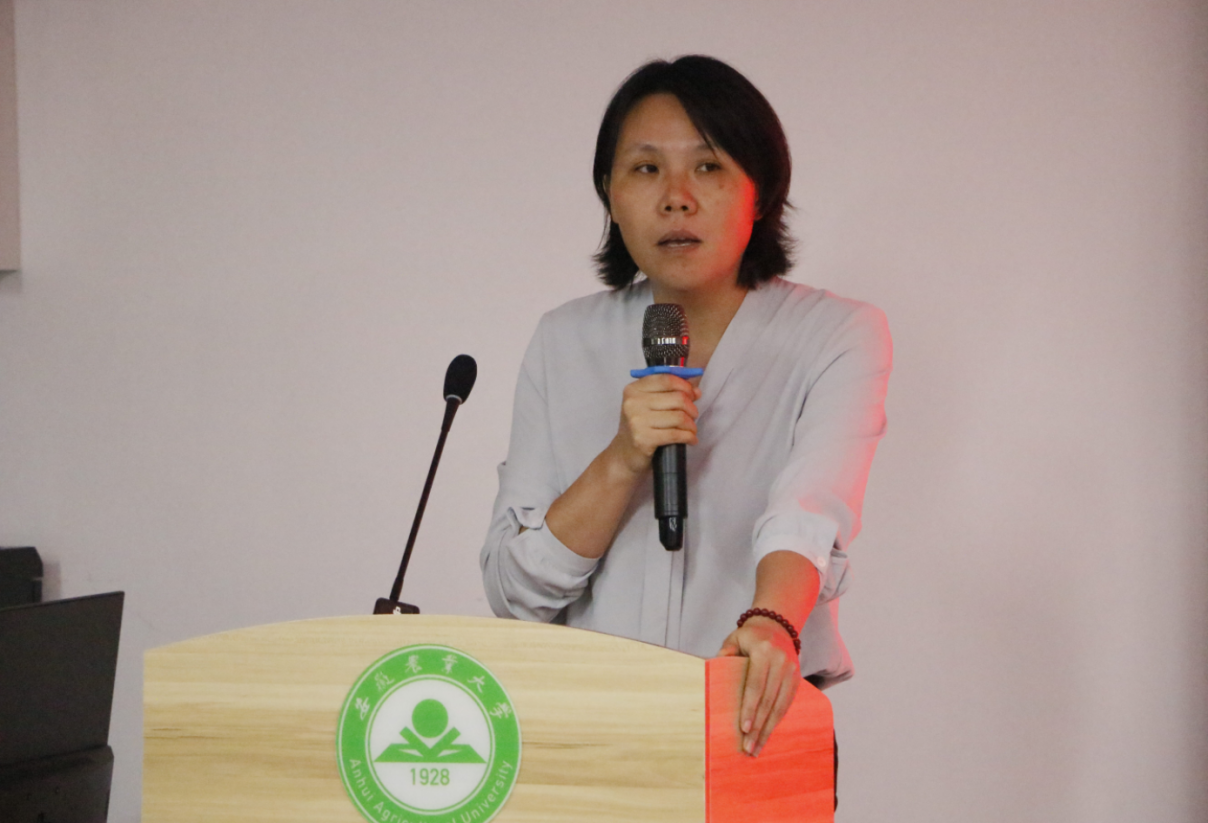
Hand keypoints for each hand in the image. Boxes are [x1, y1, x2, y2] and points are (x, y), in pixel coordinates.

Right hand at [608, 374, 700, 474]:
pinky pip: (675, 434)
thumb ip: (671, 394)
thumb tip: (696, 391)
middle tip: (693, 416)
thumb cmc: (640, 428)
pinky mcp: (643, 439)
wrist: (624, 455)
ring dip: (691, 425)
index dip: (685, 386)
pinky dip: (688, 437)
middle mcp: (633, 402)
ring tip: (691, 430)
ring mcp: (637, 421)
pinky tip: (690, 439)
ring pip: (679, 417)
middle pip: (677, 398)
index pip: (667, 380)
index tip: (693, 395)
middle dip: (691, 408)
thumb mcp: (649, 406)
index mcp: (634, 389)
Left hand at [718, 617, 799, 756]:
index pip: (755, 686)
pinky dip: (777, 720)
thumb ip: (725, 652)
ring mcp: (791, 671)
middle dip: (758, 727)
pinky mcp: (797, 678)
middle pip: (768, 701)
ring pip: (780, 706)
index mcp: (763, 652)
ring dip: (768, 729)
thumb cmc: (750, 635)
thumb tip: (710, 666)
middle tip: (749, 748)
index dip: (750, 709)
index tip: (744, 729)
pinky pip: (787, 704)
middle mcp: (780, 662)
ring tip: (758, 748)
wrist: (778, 625)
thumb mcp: (734, 638)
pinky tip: (769, 734)